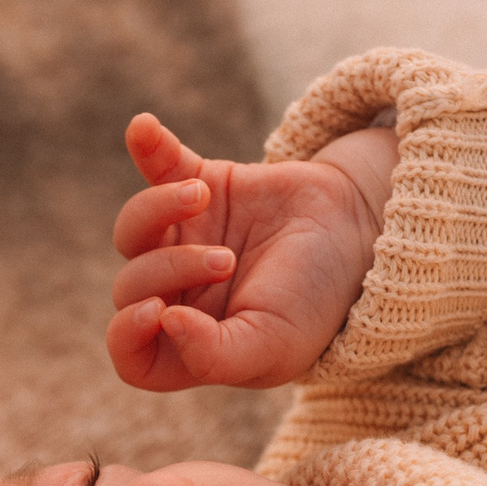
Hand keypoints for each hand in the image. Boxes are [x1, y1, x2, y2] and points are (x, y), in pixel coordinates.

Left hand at [106, 113, 393, 391]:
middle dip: (171, 270)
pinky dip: (146, 144)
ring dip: (158, 210)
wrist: (361, 232)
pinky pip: (156, 164)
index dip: (125, 337)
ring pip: (132, 229)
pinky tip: (142, 128)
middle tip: (228, 260)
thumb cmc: (318, 301)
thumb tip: (162, 321)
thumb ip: (214, 356)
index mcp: (194, 345)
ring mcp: (183, 239)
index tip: (156, 310)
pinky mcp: (198, 184)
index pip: (131, 357)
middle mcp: (180, 296)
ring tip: (202, 198)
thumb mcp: (273, 345)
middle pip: (129, 288)